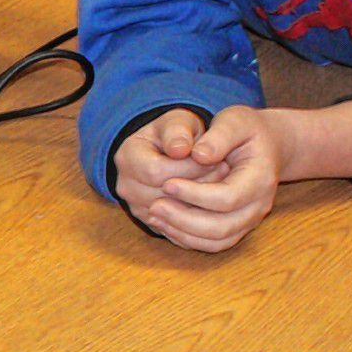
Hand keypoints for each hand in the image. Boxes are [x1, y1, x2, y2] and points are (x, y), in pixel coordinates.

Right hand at [113, 109, 218, 239]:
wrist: (168, 151)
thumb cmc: (176, 134)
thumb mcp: (177, 122)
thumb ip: (178, 131)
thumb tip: (180, 149)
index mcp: (127, 158)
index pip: (157, 172)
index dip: (190, 168)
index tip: (216, 158)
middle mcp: (126, 187)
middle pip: (165, 196)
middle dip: (200, 184)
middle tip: (225, 171)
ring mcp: (138, 207)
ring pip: (174, 216)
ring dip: (202, 202)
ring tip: (221, 183)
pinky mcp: (153, 223)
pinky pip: (178, 229)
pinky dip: (199, 216)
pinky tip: (213, 199)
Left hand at [146, 104, 285, 252]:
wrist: (264, 146)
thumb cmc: (246, 130)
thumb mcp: (235, 121)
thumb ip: (219, 136)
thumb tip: (199, 155)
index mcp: (260, 178)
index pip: (226, 198)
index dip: (194, 194)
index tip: (166, 183)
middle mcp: (258, 205)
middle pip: (221, 227)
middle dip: (183, 219)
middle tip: (154, 205)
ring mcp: (249, 220)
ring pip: (216, 241)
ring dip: (182, 232)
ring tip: (154, 215)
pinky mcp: (237, 227)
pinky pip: (213, 244)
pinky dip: (188, 238)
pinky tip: (164, 224)